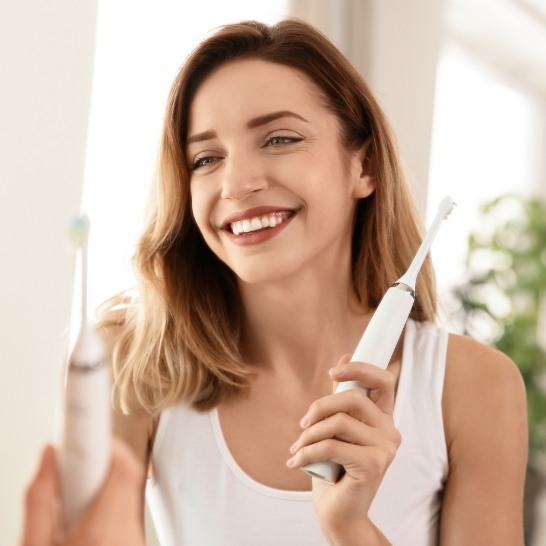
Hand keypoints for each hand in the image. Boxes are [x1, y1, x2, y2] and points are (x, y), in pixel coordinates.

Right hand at [20, 438, 145, 545]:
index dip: (107, 445)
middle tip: (72, 474)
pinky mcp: (139, 541)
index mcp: (103, 532)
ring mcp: (137, 538)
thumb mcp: (34, 545)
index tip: (89, 433)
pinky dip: (109, 505)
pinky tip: (86, 521)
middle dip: (98, 466)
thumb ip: (40, 498)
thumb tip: (50, 455)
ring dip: (102, 487)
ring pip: (128, 490)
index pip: (124, 469)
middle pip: (126, 475)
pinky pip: (129, 508)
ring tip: (74, 509)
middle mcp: (129, 534)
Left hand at [286, 355, 399, 542]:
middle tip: (303, 425)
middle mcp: (390, 432)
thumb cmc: (335, 468)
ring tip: (298, 447)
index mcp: (383, 419)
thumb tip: (344, 355)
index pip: (384, 381)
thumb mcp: (336, 428)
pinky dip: (307, 451)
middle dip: (319, 408)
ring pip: (339, 421)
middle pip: (352, 398)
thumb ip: (341, 396)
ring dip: (309, 434)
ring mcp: (386, 449)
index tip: (334, 370)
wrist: (338, 512)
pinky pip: (331, 445)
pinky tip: (296, 462)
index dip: (360, 368)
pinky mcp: (373, 465)